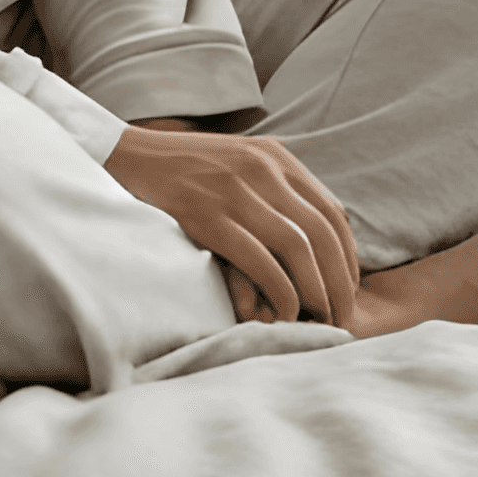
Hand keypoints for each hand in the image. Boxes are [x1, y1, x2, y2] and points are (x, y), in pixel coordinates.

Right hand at [104, 122, 360, 326]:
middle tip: (340, 318)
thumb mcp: (240, 165)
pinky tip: (283, 313)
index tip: (347, 291)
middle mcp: (262, 168)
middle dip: (338, 282)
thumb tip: (314, 242)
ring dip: (315, 291)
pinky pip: (260, 259)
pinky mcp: (207, 215)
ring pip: (298, 248)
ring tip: (316, 320)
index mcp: (275, 156)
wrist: (129, 156)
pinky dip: (280, 291)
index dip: (348, 257)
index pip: (331, 212)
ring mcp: (235, 190)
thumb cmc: (185, 169)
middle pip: (322, 233)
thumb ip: (276, 190)